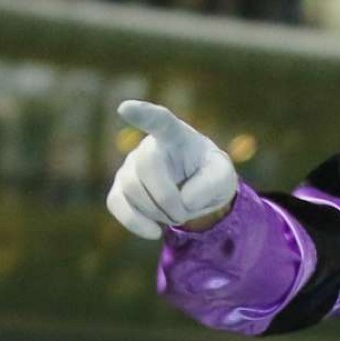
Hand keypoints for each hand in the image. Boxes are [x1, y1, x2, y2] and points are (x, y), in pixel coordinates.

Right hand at [106, 100, 236, 239]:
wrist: (197, 193)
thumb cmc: (210, 175)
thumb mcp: (224, 177)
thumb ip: (211, 184)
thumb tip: (183, 200)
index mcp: (176, 135)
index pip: (159, 120)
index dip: (143, 114)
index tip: (125, 109)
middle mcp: (149, 146)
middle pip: (146, 166)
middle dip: (166, 196)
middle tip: (185, 212)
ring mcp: (130, 166)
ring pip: (131, 187)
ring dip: (157, 211)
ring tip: (177, 215)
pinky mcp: (120, 188)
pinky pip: (116, 203)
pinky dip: (135, 222)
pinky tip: (154, 231)